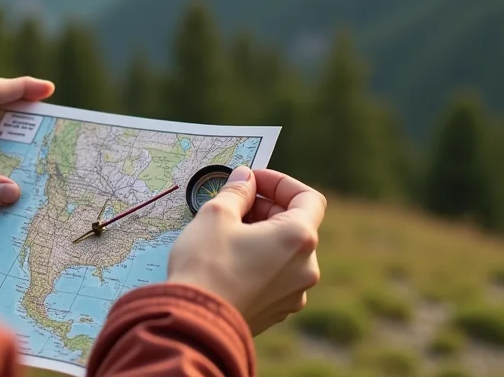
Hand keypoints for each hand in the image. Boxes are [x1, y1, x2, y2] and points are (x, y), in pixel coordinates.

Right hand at [166, 167, 324, 334]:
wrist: (195, 325)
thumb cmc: (206, 266)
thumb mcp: (216, 215)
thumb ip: (237, 191)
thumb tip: (245, 178)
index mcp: (298, 238)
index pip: (308, 197)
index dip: (281, 183)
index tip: (254, 180)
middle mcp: (306, 267)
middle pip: (296, 224)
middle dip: (266, 208)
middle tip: (234, 202)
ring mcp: (294, 293)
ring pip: (285, 251)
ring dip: (262, 235)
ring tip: (228, 231)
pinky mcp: (277, 310)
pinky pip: (276, 276)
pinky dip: (260, 260)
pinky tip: (229, 259)